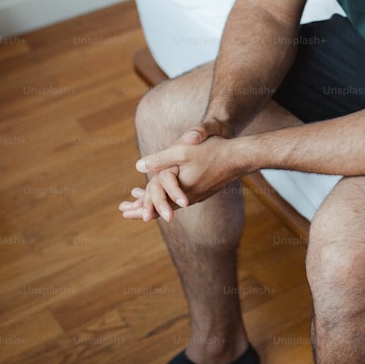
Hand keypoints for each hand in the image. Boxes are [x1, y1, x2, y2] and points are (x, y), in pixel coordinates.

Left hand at [119, 119, 240, 221]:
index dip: (138, 206)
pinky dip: (169, 199)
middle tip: (125, 212)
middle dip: (142, 208)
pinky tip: (168, 195)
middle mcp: (189, 197)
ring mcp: (198, 195)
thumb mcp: (183, 151)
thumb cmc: (213, 151)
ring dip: (155, 204)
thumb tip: (138, 165)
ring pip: (171, 204)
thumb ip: (160, 159)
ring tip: (142, 205)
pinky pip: (182, 199)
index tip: (123, 210)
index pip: (154, 202)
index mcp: (180, 189)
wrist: (240, 157)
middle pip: (161, 207)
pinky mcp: (204, 191)